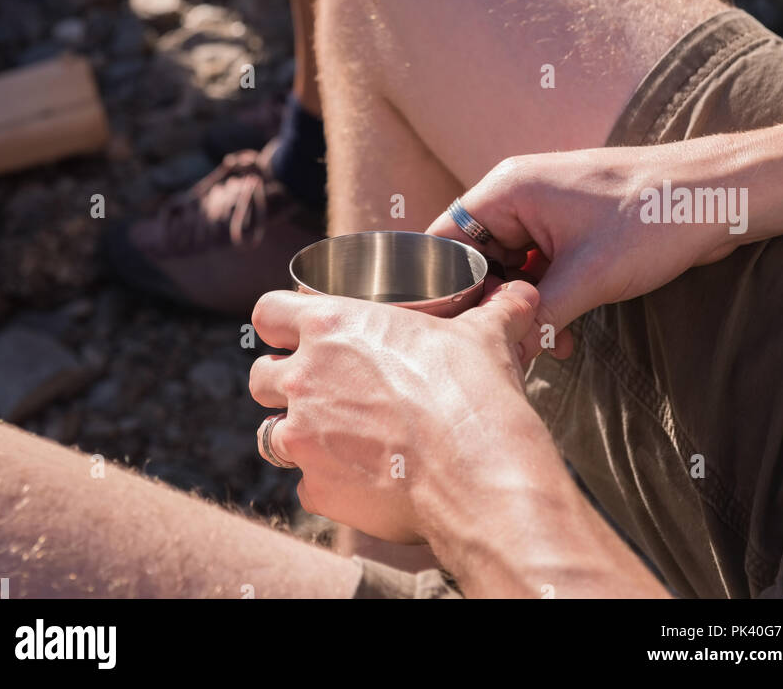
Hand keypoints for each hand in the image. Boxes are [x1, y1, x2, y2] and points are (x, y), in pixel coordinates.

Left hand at [249, 279, 539, 542]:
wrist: (478, 475)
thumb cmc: (474, 394)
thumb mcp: (485, 336)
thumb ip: (495, 310)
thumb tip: (522, 293)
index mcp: (332, 327)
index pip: (268, 312)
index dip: (279, 322)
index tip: (294, 333)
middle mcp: (305, 379)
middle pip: (259, 376)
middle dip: (283, 383)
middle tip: (320, 391)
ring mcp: (304, 438)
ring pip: (270, 434)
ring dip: (297, 435)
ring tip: (336, 439)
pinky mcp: (317, 489)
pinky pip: (305, 485)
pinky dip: (327, 483)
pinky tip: (361, 480)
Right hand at [428, 143, 744, 354]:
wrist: (718, 198)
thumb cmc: (653, 219)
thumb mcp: (588, 277)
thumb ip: (535, 314)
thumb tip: (503, 351)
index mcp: (509, 190)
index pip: (446, 240)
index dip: (441, 288)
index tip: (448, 335)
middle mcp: (519, 195)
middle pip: (476, 259)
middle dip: (490, 307)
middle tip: (504, 350)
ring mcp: (547, 212)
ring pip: (511, 270)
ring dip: (523, 310)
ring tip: (545, 347)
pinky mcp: (573, 230)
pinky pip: (540, 269)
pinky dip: (546, 302)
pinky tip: (563, 335)